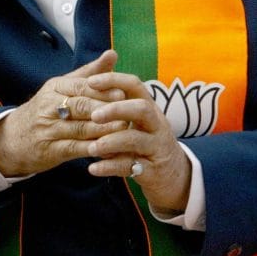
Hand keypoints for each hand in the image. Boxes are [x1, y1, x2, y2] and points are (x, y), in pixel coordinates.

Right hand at [0, 50, 129, 175]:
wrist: (12, 138)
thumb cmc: (45, 110)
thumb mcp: (62, 87)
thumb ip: (89, 73)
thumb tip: (112, 54)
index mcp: (55, 87)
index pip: (80, 86)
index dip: (103, 90)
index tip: (124, 93)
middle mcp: (49, 106)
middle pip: (80, 106)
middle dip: (105, 109)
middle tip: (128, 112)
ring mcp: (48, 129)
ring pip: (80, 128)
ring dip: (103, 130)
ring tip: (125, 131)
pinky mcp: (50, 150)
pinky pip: (74, 149)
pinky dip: (93, 149)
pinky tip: (110, 150)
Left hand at [85, 69, 190, 211]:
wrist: (172, 175)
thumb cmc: (143, 140)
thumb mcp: (133, 121)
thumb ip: (114, 106)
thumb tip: (85, 83)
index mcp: (148, 107)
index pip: (134, 85)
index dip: (113, 80)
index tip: (90, 82)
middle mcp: (156, 124)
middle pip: (142, 109)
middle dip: (116, 110)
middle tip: (94, 116)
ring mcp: (156, 147)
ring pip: (136, 139)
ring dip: (111, 142)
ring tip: (91, 148)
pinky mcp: (152, 170)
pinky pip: (130, 166)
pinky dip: (110, 167)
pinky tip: (93, 168)